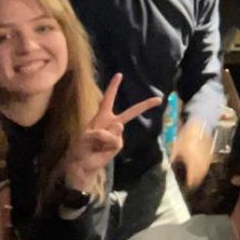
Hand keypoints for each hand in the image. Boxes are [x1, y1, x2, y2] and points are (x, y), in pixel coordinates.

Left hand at [63, 73, 161, 193]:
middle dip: (145, 105)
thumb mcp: (85, 135)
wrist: (82, 164)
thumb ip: (101, 130)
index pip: (108, 99)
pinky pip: (115, 139)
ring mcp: (117, 134)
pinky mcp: (118, 144)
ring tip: (94, 144)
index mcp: (102, 116)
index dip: (113, 87)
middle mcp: (112, 123)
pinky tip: (101, 149)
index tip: (119, 74)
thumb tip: (120, 128)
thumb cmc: (81, 147)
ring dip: (103, 136)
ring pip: (117, 128)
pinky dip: (106, 142)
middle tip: (159, 99)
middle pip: (131, 112)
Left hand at [170, 119, 213, 191]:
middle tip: (189, 185)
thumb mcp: (176, 149)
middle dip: (194, 183)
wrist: (200, 125)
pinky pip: (206, 166)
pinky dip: (202, 170)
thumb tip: (171, 169)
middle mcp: (202, 164)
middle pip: (199, 179)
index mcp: (193, 164)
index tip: (185, 189)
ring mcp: (207, 160)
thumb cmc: (185, 137)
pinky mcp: (210, 155)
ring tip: (193, 178)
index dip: (188, 186)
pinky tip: (197, 168)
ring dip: (199, 177)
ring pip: (204, 173)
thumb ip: (174, 161)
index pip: (192, 180)